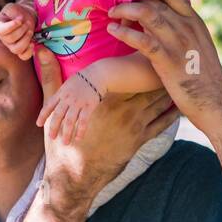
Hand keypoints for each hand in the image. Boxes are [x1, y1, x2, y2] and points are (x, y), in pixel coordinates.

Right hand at [0, 1, 35, 59]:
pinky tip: (33, 42)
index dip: (12, 26)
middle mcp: (4, 39)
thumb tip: (19, 21)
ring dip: (26, 39)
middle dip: (22, 30)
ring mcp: (12, 46)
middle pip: (10, 39)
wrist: (25, 18)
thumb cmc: (17, 12)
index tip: (20, 19)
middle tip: (28, 23)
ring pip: (17, 49)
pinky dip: (29, 51)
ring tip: (31, 30)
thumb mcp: (12, 7)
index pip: (2, 31)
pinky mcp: (21, 51)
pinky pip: (24, 56)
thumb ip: (13, 11)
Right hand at [34, 47, 177, 210]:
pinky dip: (172, 114)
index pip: (129, 72)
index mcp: (105, 98)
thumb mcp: (54, 109)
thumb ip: (50, 77)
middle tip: (174, 55)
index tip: (152, 44)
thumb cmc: (62, 142)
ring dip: (167, 90)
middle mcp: (123, 110)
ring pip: (157, 103)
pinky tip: (179, 105)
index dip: (142, 58)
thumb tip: (41, 51)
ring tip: (178, 76)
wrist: (74, 177)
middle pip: (148, 85)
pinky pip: (162, 124)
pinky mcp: (139, 141)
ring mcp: (134, 126)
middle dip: (159, 71)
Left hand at [35, 70, 101, 144]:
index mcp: (61, 93)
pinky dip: (80, 130)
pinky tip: (78, 138)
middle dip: (54, 127)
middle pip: (58, 115)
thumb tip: (56, 104)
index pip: (49, 105)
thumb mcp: (68, 83)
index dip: (43, 115)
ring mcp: (78, 102)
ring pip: (70, 120)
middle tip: (52, 137)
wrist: (98, 73)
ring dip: (67, 133)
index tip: (38, 124)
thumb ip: (62, 94)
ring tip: (65, 143)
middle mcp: (68, 98)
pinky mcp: (89, 106)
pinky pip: (83, 120)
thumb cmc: (83, 79)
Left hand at [106, 0, 221, 138]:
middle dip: (134, 0)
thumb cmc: (205, 79)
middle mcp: (187, 27)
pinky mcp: (166, 59)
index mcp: (195, 23)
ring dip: (126, 10)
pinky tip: (112, 30)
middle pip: (156, 2)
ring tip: (112, 13)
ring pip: (147, 14)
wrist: (215, 102)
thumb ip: (186, 34)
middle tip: (118, 4)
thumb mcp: (199, 48)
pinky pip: (141, 39)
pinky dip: (124, 32)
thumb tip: (170, 26)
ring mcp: (177, 42)